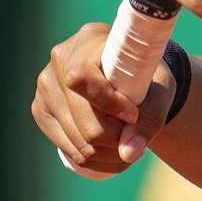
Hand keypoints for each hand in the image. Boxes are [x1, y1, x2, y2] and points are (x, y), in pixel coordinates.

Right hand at [32, 22, 174, 173]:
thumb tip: (128, 152)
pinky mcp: (42, 112)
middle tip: (139, 140)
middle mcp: (58, 62)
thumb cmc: (146, 76)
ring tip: (132, 148)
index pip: (83, 77)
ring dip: (107, 153)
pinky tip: (115, 153)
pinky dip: (95, 159)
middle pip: (80, 118)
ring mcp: (45, 89)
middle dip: (115, 138)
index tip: (134, 115)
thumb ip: (151, 120)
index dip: (109, 103)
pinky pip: (67, 149)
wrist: (129, 75)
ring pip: (75, 140)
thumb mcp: (160, 91)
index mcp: (88, 41)